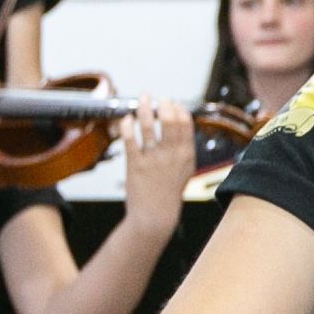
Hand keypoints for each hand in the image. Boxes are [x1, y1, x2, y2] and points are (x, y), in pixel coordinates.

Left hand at [117, 97, 199, 225]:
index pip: (185, 123)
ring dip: (144, 108)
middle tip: (156, 98)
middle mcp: (171, 155)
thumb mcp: (185, 169)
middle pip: (169, 120)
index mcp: (186, 155)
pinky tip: (127, 119)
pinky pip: (130, 139)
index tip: (171, 102)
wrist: (155, 215)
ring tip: (142, 98)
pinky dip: (128, 125)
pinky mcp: (135, 165)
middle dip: (162, 104)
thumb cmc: (169, 192)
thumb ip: (184, 147)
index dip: (178, 108)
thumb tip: (181, 121)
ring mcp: (153, 160)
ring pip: (149, 126)